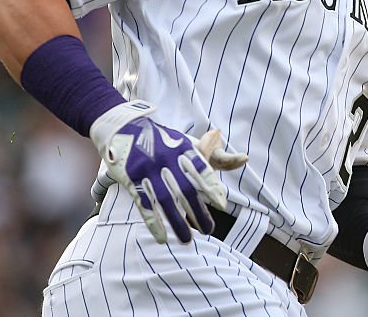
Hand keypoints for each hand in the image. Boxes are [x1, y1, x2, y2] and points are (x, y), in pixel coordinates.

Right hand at [90, 100, 247, 242]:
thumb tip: (245, 159)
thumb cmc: (164, 140)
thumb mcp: (188, 142)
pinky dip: (154, 222)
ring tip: (187, 240)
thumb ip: (216, 154)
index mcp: (183, 147)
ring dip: (177, 222)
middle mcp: (166, 158)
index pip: (201, 168)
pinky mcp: (131, 178)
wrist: (123, 127)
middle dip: (198, 212)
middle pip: (186, 189)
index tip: (222, 204)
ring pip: (166, 200)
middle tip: (209, 230)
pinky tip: (162, 238)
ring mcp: (148, 168)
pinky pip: (144, 204)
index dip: (211, 187)